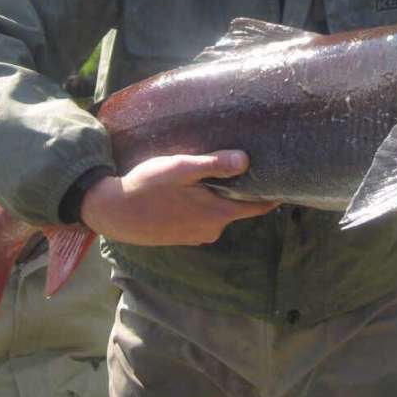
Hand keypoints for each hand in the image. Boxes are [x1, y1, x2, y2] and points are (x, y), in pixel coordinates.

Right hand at [79, 150, 277, 245]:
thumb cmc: (146, 187)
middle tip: (245, 164)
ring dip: (219, 195)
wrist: (111, 212)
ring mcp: (196, 235)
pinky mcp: (182, 235)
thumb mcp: (181, 168)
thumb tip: (246, 160)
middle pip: (239, 207)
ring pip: (219, 211)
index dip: (273, 194)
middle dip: (243, 189)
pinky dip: (202, 204)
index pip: (259, 207)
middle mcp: (211, 230)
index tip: (284, 179)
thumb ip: (214, 165)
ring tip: (212, 173)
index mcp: (217, 214)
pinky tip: (190, 190)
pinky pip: (202, 217)